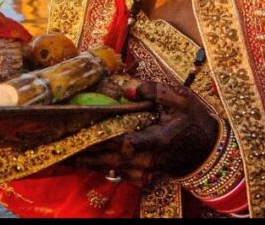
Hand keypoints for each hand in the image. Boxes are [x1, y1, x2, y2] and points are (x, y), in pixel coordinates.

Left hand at [64, 81, 219, 185]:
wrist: (206, 149)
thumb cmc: (193, 119)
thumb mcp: (181, 98)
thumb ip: (156, 91)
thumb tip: (129, 89)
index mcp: (159, 139)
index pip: (129, 142)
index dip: (105, 139)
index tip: (85, 132)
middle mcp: (149, 160)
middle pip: (111, 158)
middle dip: (85, 152)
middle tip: (58, 142)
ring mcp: (145, 171)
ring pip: (110, 168)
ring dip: (86, 162)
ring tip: (60, 152)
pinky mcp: (142, 176)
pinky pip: (115, 173)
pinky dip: (97, 167)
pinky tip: (78, 159)